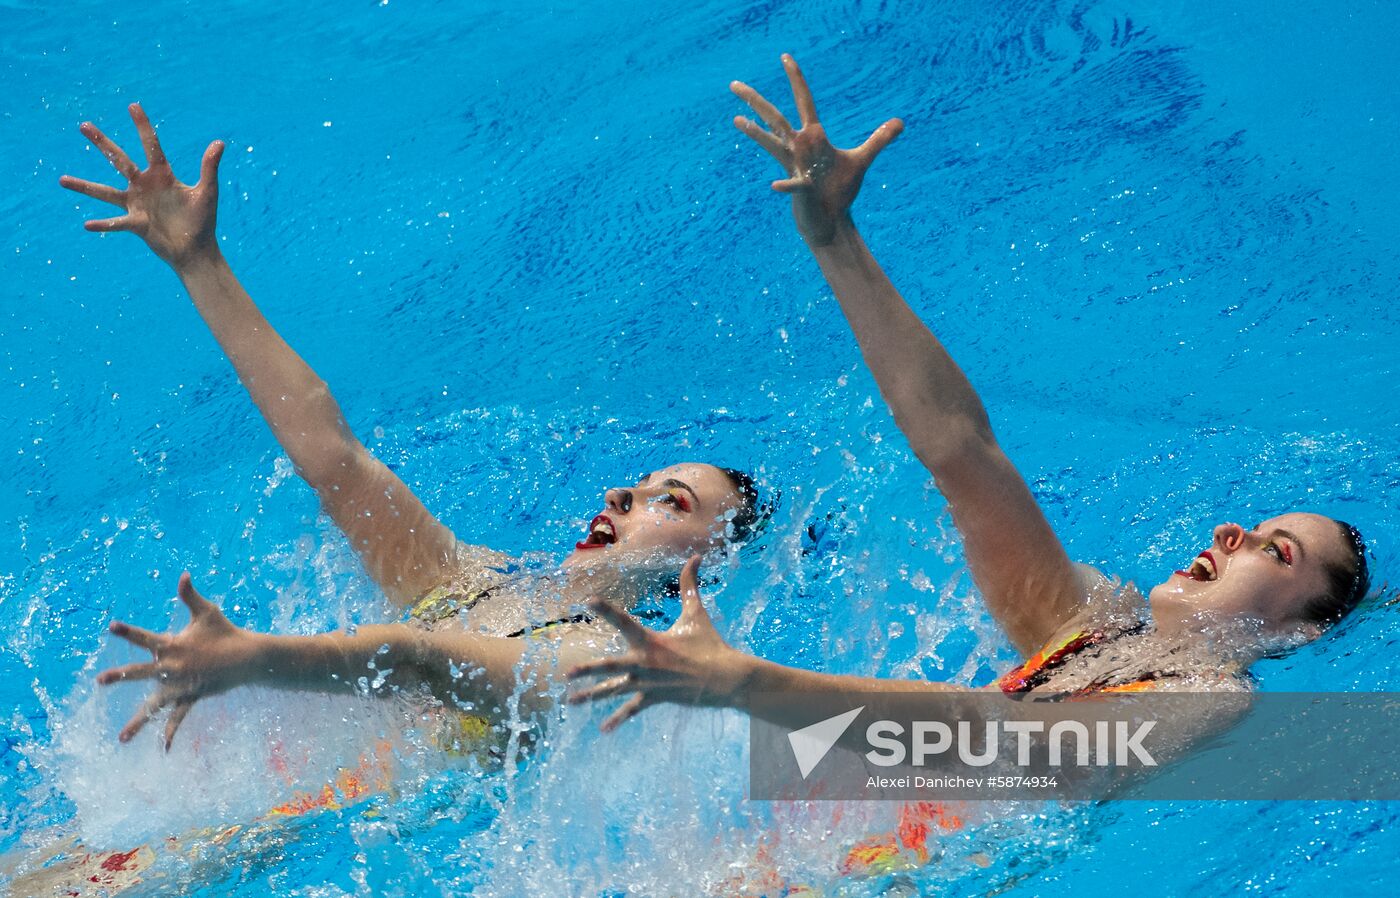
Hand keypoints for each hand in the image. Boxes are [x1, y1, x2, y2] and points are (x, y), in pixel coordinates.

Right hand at [59, 104, 224, 268]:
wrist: (196, 249)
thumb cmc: (203, 220)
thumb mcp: (207, 192)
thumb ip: (209, 168)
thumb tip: (219, 143)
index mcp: (162, 174)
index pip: (151, 145)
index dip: (142, 126)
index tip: (132, 105)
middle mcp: (144, 185)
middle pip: (119, 160)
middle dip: (102, 143)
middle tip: (83, 125)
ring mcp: (137, 204)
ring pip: (106, 192)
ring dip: (85, 186)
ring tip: (62, 180)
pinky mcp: (136, 224)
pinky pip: (116, 223)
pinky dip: (103, 224)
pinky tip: (87, 224)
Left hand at [97, 573, 258, 748]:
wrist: (249, 657)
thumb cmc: (225, 632)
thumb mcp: (207, 612)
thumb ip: (189, 595)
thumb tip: (182, 574)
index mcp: (173, 645)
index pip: (146, 637)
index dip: (128, 631)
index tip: (111, 627)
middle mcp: (174, 667)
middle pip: (142, 673)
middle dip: (121, 677)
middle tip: (101, 680)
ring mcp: (182, 686)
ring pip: (155, 705)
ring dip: (138, 721)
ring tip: (121, 738)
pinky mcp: (192, 697)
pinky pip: (178, 718)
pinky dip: (170, 732)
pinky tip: (162, 749)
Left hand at [566, 556, 753, 730]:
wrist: (725, 678)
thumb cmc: (710, 644)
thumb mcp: (697, 614)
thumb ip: (690, 585)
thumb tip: (696, 556)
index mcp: (651, 641)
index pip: (624, 621)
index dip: (606, 609)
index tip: (588, 601)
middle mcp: (645, 663)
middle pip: (610, 666)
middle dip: (587, 670)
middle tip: (567, 673)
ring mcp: (648, 683)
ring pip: (614, 690)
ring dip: (591, 696)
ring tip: (570, 702)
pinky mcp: (655, 698)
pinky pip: (632, 709)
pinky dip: (618, 719)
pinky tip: (604, 729)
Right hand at [732, 54, 902, 246]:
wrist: (830, 220)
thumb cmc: (839, 191)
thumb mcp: (862, 160)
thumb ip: (878, 140)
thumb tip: (900, 122)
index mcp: (813, 138)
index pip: (803, 101)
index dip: (796, 79)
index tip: (785, 57)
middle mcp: (799, 148)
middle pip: (775, 118)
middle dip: (756, 101)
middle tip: (732, 84)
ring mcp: (796, 167)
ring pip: (773, 145)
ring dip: (756, 133)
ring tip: (737, 120)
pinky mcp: (801, 189)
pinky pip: (793, 184)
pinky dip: (786, 185)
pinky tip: (775, 186)